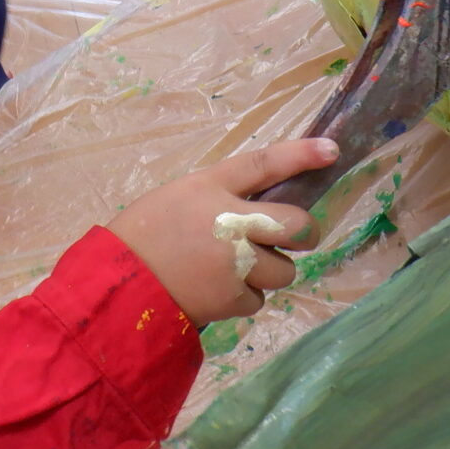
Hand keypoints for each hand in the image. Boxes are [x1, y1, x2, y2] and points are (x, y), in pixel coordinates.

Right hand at [105, 139, 336, 325]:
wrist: (118, 286)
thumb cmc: (143, 235)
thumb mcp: (179, 198)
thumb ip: (221, 197)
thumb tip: (264, 210)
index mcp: (210, 187)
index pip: (264, 163)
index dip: (301, 154)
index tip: (331, 150)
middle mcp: (230, 222)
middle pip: (296, 225)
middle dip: (303, 233)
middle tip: (294, 237)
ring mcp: (235, 263)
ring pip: (283, 269)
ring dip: (268, 270)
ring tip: (234, 270)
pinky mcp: (232, 298)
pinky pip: (258, 298)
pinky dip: (244, 296)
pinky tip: (216, 290)